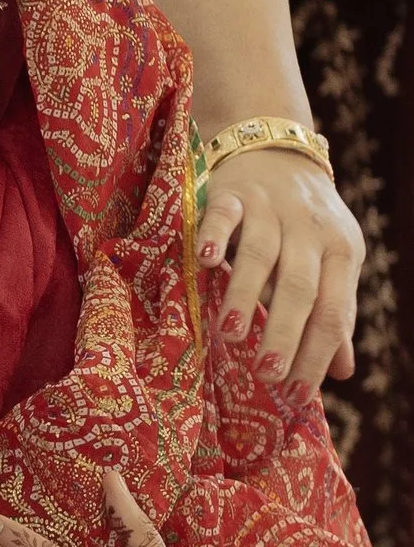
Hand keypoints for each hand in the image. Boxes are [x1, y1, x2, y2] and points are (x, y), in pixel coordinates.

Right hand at [200, 149, 360, 390]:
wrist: (278, 150)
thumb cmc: (304, 224)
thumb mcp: (331, 263)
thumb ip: (333, 313)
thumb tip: (341, 372)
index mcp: (341, 252)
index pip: (333, 312)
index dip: (316, 355)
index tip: (297, 396)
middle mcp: (310, 230)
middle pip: (300, 287)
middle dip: (283, 333)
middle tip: (266, 374)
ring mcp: (271, 208)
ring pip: (262, 253)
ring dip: (246, 293)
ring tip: (231, 333)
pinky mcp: (233, 192)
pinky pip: (224, 214)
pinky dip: (214, 235)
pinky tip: (205, 262)